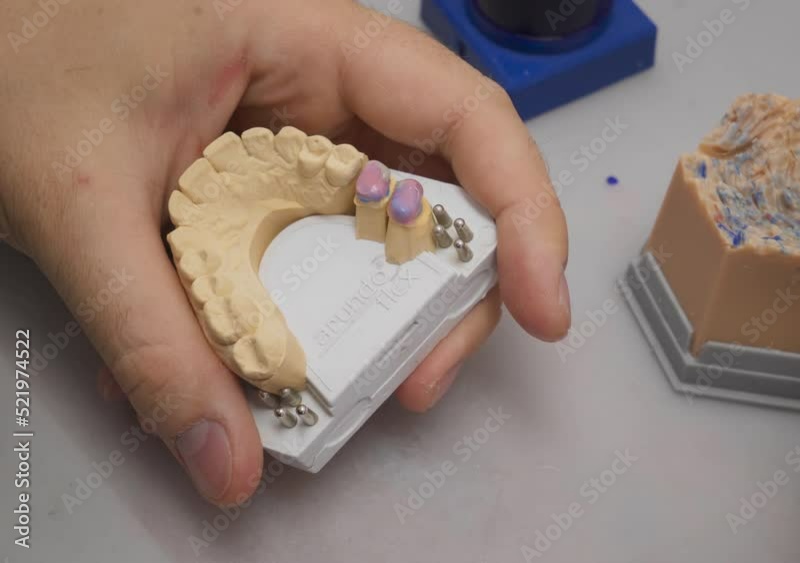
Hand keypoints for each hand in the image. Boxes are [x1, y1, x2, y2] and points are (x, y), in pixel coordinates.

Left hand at [0, 0, 569, 505]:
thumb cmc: (23, 68)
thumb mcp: (82, 207)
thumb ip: (155, 338)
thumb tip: (227, 456)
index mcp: (305, 37)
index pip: (463, 114)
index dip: (524, 210)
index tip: (542, 304)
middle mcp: (330, 83)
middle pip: (452, 185)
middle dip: (455, 290)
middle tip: (415, 375)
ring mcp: (313, 133)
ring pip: (401, 227)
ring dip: (390, 313)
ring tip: (345, 382)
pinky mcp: (288, 178)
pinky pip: (340, 247)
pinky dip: (325, 311)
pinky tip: (274, 355)